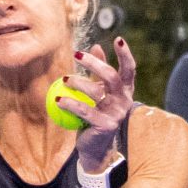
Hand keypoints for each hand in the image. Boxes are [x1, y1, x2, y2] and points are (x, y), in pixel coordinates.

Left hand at [69, 36, 137, 170]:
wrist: (96, 147)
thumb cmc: (96, 115)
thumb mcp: (99, 92)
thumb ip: (98, 72)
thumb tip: (96, 46)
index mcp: (125, 91)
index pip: (129, 70)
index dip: (125, 54)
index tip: (118, 39)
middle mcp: (124, 101)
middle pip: (111, 76)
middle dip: (94, 64)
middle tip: (76, 55)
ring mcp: (116, 114)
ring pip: (96, 92)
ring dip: (77, 82)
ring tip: (64, 79)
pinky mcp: (105, 125)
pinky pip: (84, 111)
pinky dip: (69, 103)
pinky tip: (59, 99)